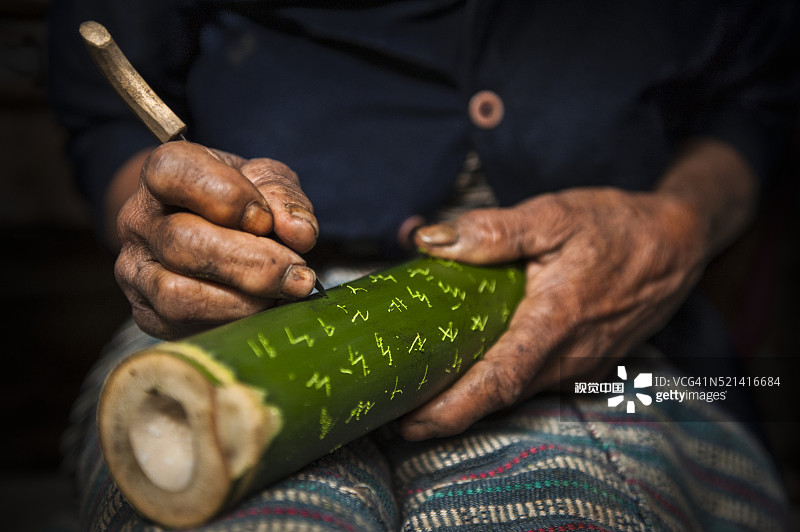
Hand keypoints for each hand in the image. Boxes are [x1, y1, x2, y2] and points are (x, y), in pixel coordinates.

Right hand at [115, 141, 318, 338]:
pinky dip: (233, 322)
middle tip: (298, 274)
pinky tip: (263, 310)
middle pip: (182, 243)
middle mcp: (138, 220)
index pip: (173, 173)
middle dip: (252, 263)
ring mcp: (135, 271)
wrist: (216, 234)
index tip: (265, 219)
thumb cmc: (242, 200)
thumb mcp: (266, 181)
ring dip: (244, 301)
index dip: (227, 197)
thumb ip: (284, 197)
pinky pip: (185, 327)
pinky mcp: (147, 314)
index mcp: (162, 172)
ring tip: (283, 294)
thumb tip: (300, 233)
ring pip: (178, 294)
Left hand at [401, 187, 707, 439]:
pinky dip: (496, 381)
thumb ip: (493, 231)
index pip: (497, 382)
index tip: (406, 422)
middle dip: (444, 410)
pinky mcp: (582, 362)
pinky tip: (469, 364)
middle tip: (393, 406)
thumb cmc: (617, 227)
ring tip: (419, 387)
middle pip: (498, 396)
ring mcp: (578, 365)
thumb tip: (431, 241)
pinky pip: (532, 379)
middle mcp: (568, 357)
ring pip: (515, 390)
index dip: (450, 409)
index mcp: (556, 323)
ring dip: (468, 396)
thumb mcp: (555, 214)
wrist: (677, 243)